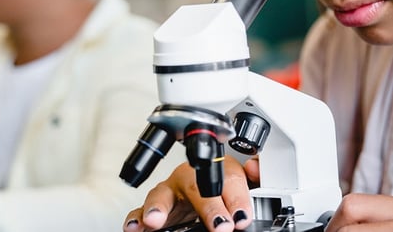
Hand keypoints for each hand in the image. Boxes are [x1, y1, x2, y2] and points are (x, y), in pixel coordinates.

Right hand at [123, 157, 259, 231]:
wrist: (207, 197)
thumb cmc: (224, 191)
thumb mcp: (244, 183)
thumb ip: (255, 175)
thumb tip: (257, 167)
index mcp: (217, 170)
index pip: (229, 178)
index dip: (237, 197)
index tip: (242, 217)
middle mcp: (190, 178)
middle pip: (196, 184)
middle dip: (207, 205)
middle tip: (220, 225)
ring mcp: (169, 193)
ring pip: (161, 194)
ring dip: (158, 207)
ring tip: (156, 220)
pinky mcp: (154, 209)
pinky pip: (139, 211)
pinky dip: (135, 218)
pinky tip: (135, 227)